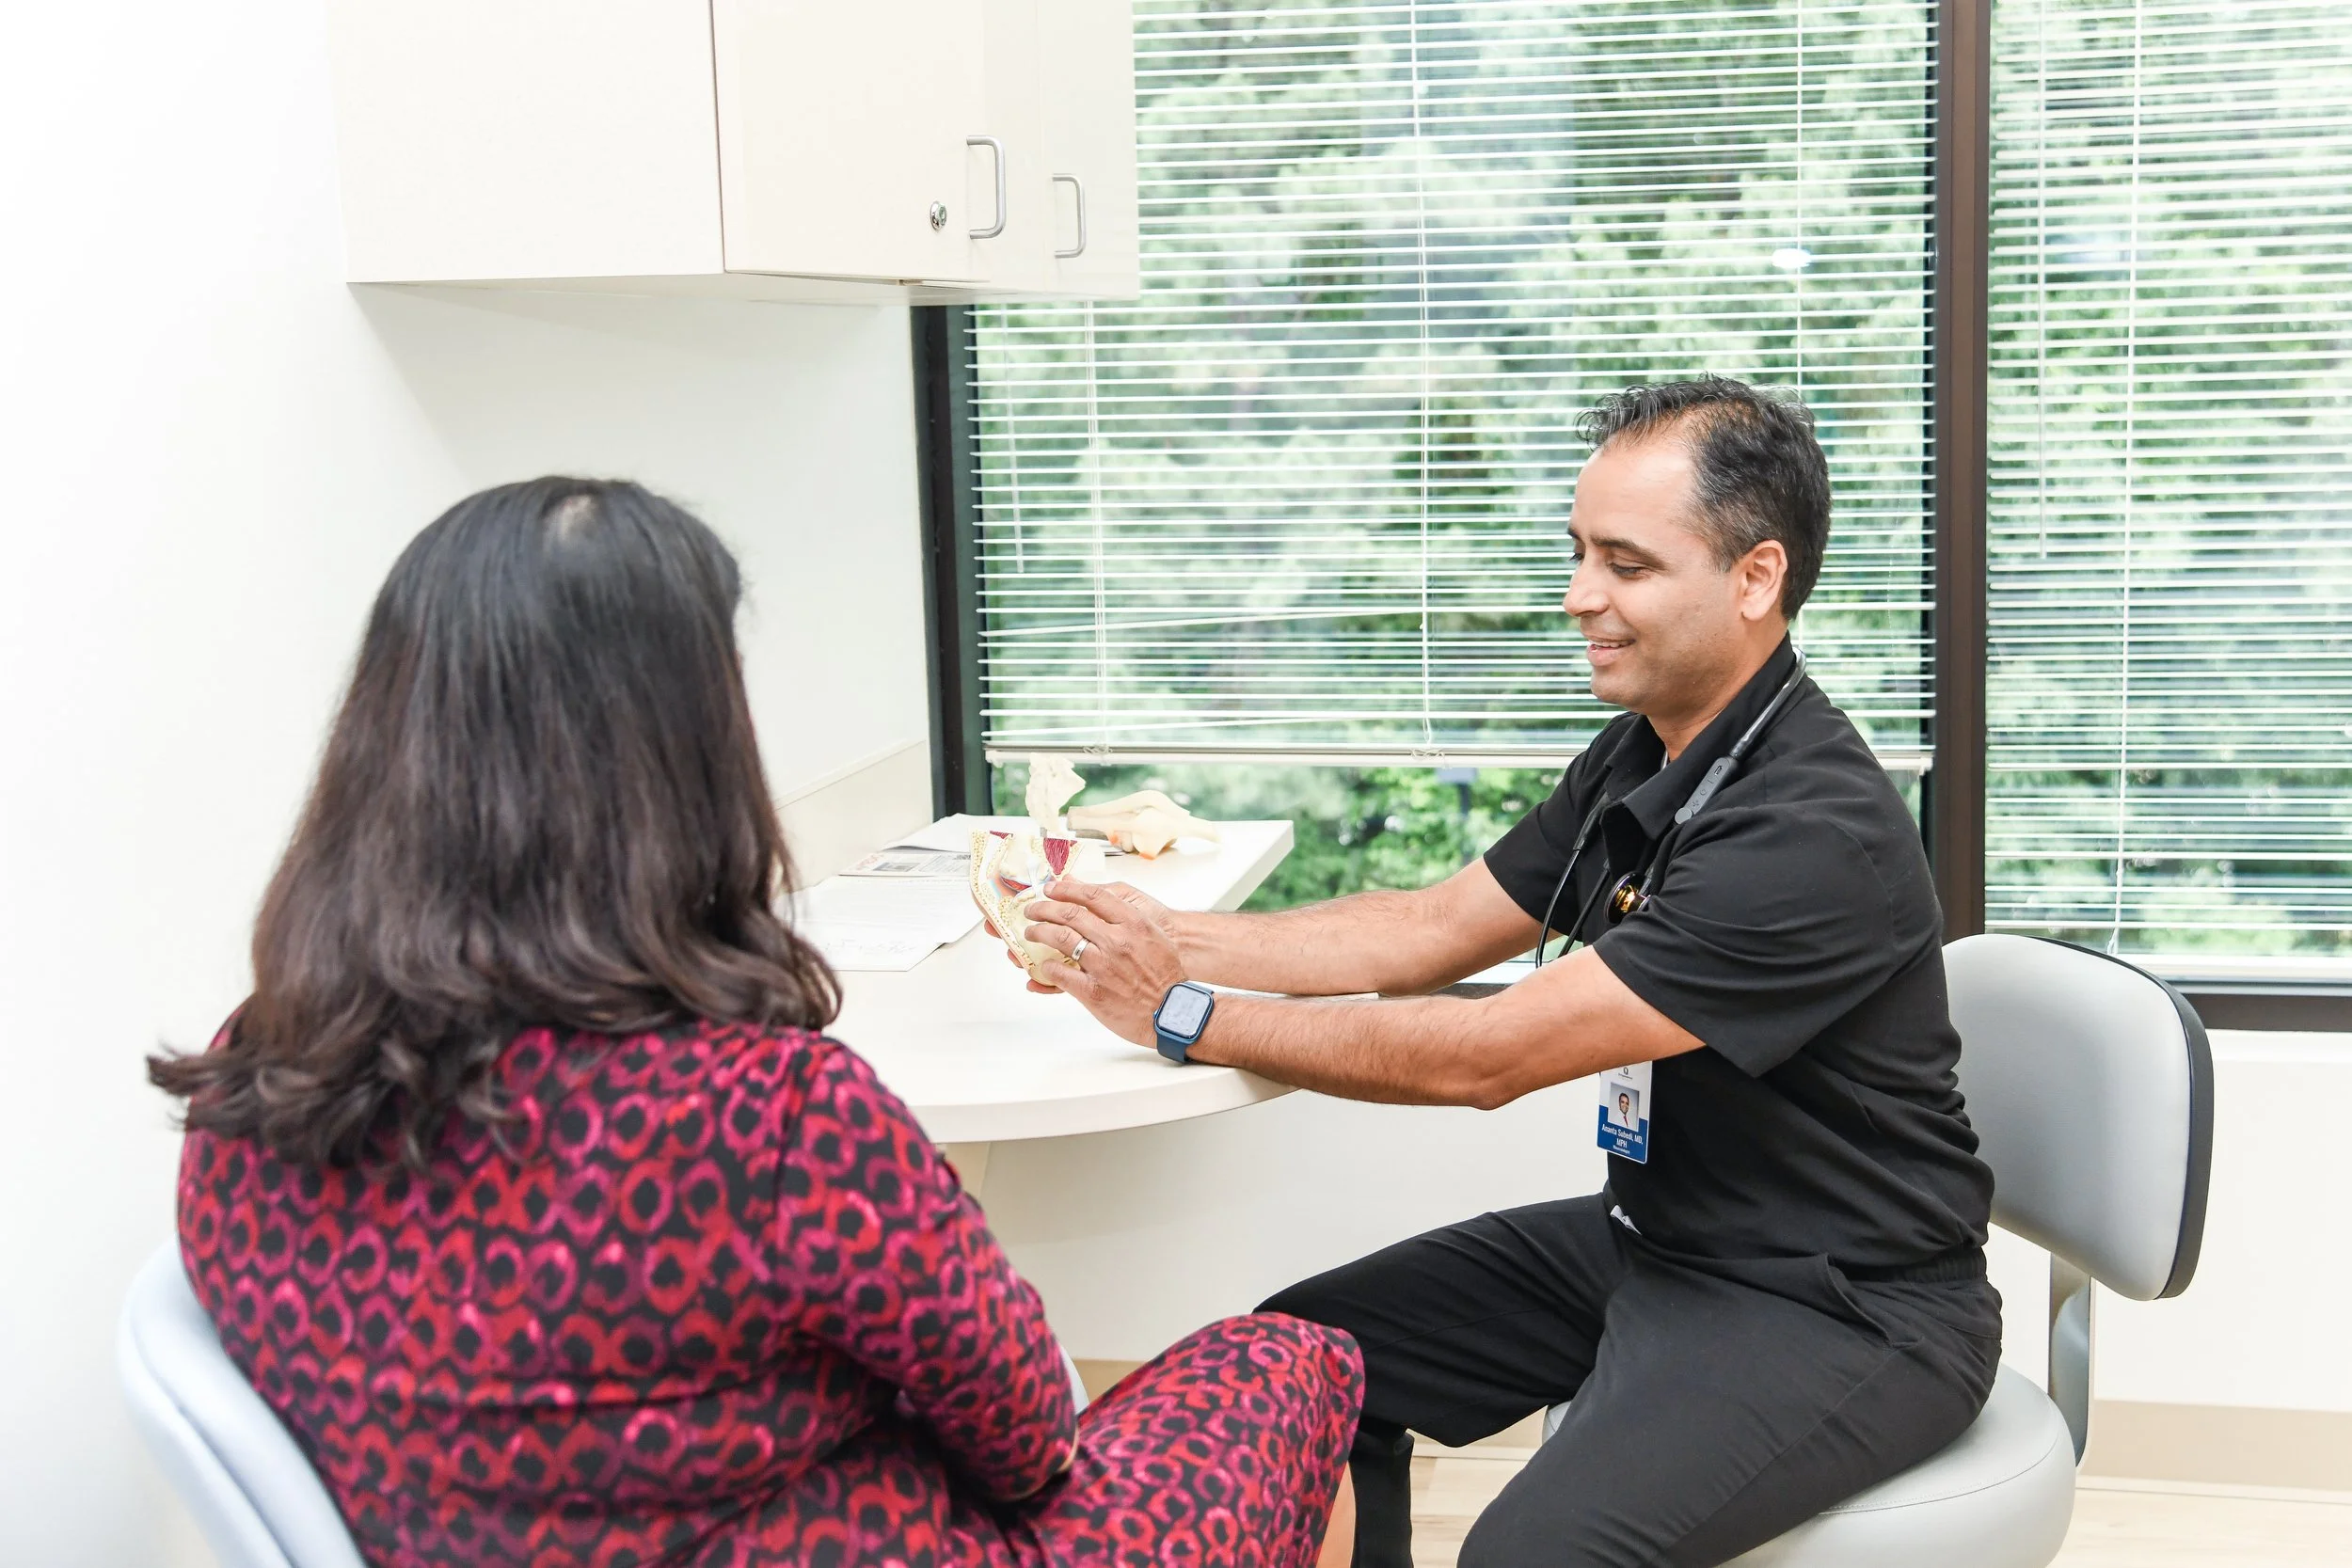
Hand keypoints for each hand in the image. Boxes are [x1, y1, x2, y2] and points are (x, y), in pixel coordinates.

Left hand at [1020, 879, 1187, 1047]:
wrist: (1172, 1011)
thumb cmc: (1164, 974)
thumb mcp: (1152, 934)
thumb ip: (1126, 915)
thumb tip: (1099, 896)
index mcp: (1133, 923)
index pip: (1093, 895)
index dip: (1066, 890)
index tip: (1051, 889)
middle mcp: (1117, 941)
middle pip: (1070, 914)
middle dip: (1045, 909)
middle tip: (1033, 910)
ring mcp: (1104, 966)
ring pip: (1060, 939)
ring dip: (1040, 933)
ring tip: (1031, 933)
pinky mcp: (1093, 992)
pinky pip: (1061, 974)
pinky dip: (1047, 968)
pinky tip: (1043, 966)